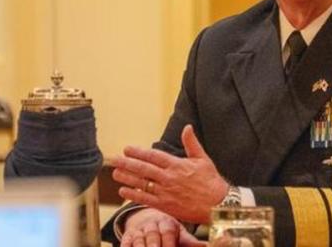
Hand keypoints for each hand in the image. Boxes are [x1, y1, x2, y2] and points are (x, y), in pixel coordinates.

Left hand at [112, 124, 228, 223]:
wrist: (218, 205)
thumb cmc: (211, 181)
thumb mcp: (203, 159)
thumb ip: (192, 143)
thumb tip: (187, 127)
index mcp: (177, 165)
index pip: (153, 156)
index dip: (138, 152)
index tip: (126, 148)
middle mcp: (169, 178)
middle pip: (143, 169)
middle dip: (127, 163)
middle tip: (113, 159)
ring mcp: (166, 192)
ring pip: (142, 183)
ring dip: (127, 178)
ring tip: (115, 173)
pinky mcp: (166, 206)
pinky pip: (146, 199)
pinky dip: (133, 195)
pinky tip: (123, 191)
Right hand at [119, 208, 203, 246]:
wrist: (150, 222)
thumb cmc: (169, 233)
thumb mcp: (180, 235)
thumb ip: (192, 243)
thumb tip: (208, 245)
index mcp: (167, 223)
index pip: (168, 233)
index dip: (169, 243)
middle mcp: (152, 225)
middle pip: (152, 236)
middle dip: (154, 246)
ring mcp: (139, 230)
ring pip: (138, 240)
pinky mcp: (128, 236)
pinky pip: (125, 242)